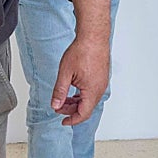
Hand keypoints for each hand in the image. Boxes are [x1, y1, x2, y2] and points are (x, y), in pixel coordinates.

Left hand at [52, 0, 110, 125]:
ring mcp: (102, 82)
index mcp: (92, 91)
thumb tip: (55, 105)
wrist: (93, 36)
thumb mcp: (65, 73)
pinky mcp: (101, 76)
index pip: (83, 114)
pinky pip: (92, 91)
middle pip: (86, 108)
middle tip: (58, 105)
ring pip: (89, 100)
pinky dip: (82, 94)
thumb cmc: (82, 51)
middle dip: (71, 110)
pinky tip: (73, 89)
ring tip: (64, 97)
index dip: (72, 120)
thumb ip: (60, 92)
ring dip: (76, 102)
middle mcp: (100, 89)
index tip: (63, 121)